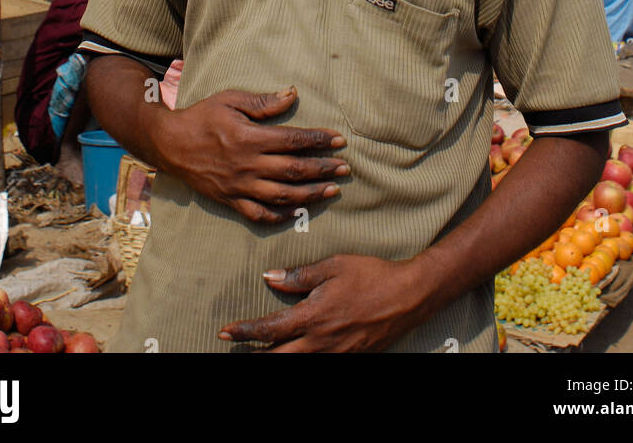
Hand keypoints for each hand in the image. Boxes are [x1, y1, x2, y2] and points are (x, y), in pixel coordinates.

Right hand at [155, 87, 348, 223]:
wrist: (170, 144)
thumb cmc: (202, 117)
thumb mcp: (230, 100)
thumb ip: (263, 101)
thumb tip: (293, 95)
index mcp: (250, 138)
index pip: (293, 140)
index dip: (319, 140)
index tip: (339, 140)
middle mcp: (248, 165)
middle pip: (294, 170)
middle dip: (323, 168)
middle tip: (345, 168)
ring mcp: (240, 187)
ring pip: (283, 196)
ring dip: (311, 194)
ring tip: (332, 190)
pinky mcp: (231, 201)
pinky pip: (261, 215)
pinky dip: (282, 216)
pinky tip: (299, 213)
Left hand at [218, 254, 428, 352]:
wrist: (408, 296)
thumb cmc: (370, 275)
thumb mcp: (333, 267)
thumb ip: (299, 276)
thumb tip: (269, 277)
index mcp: (313, 317)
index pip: (269, 329)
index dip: (245, 332)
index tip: (225, 332)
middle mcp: (320, 343)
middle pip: (278, 358)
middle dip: (253, 357)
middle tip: (232, 352)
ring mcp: (336, 354)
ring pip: (297, 365)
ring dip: (276, 359)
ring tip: (260, 354)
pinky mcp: (350, 358)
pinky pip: (320, 364)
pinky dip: (302, 360)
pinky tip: (296, 354)